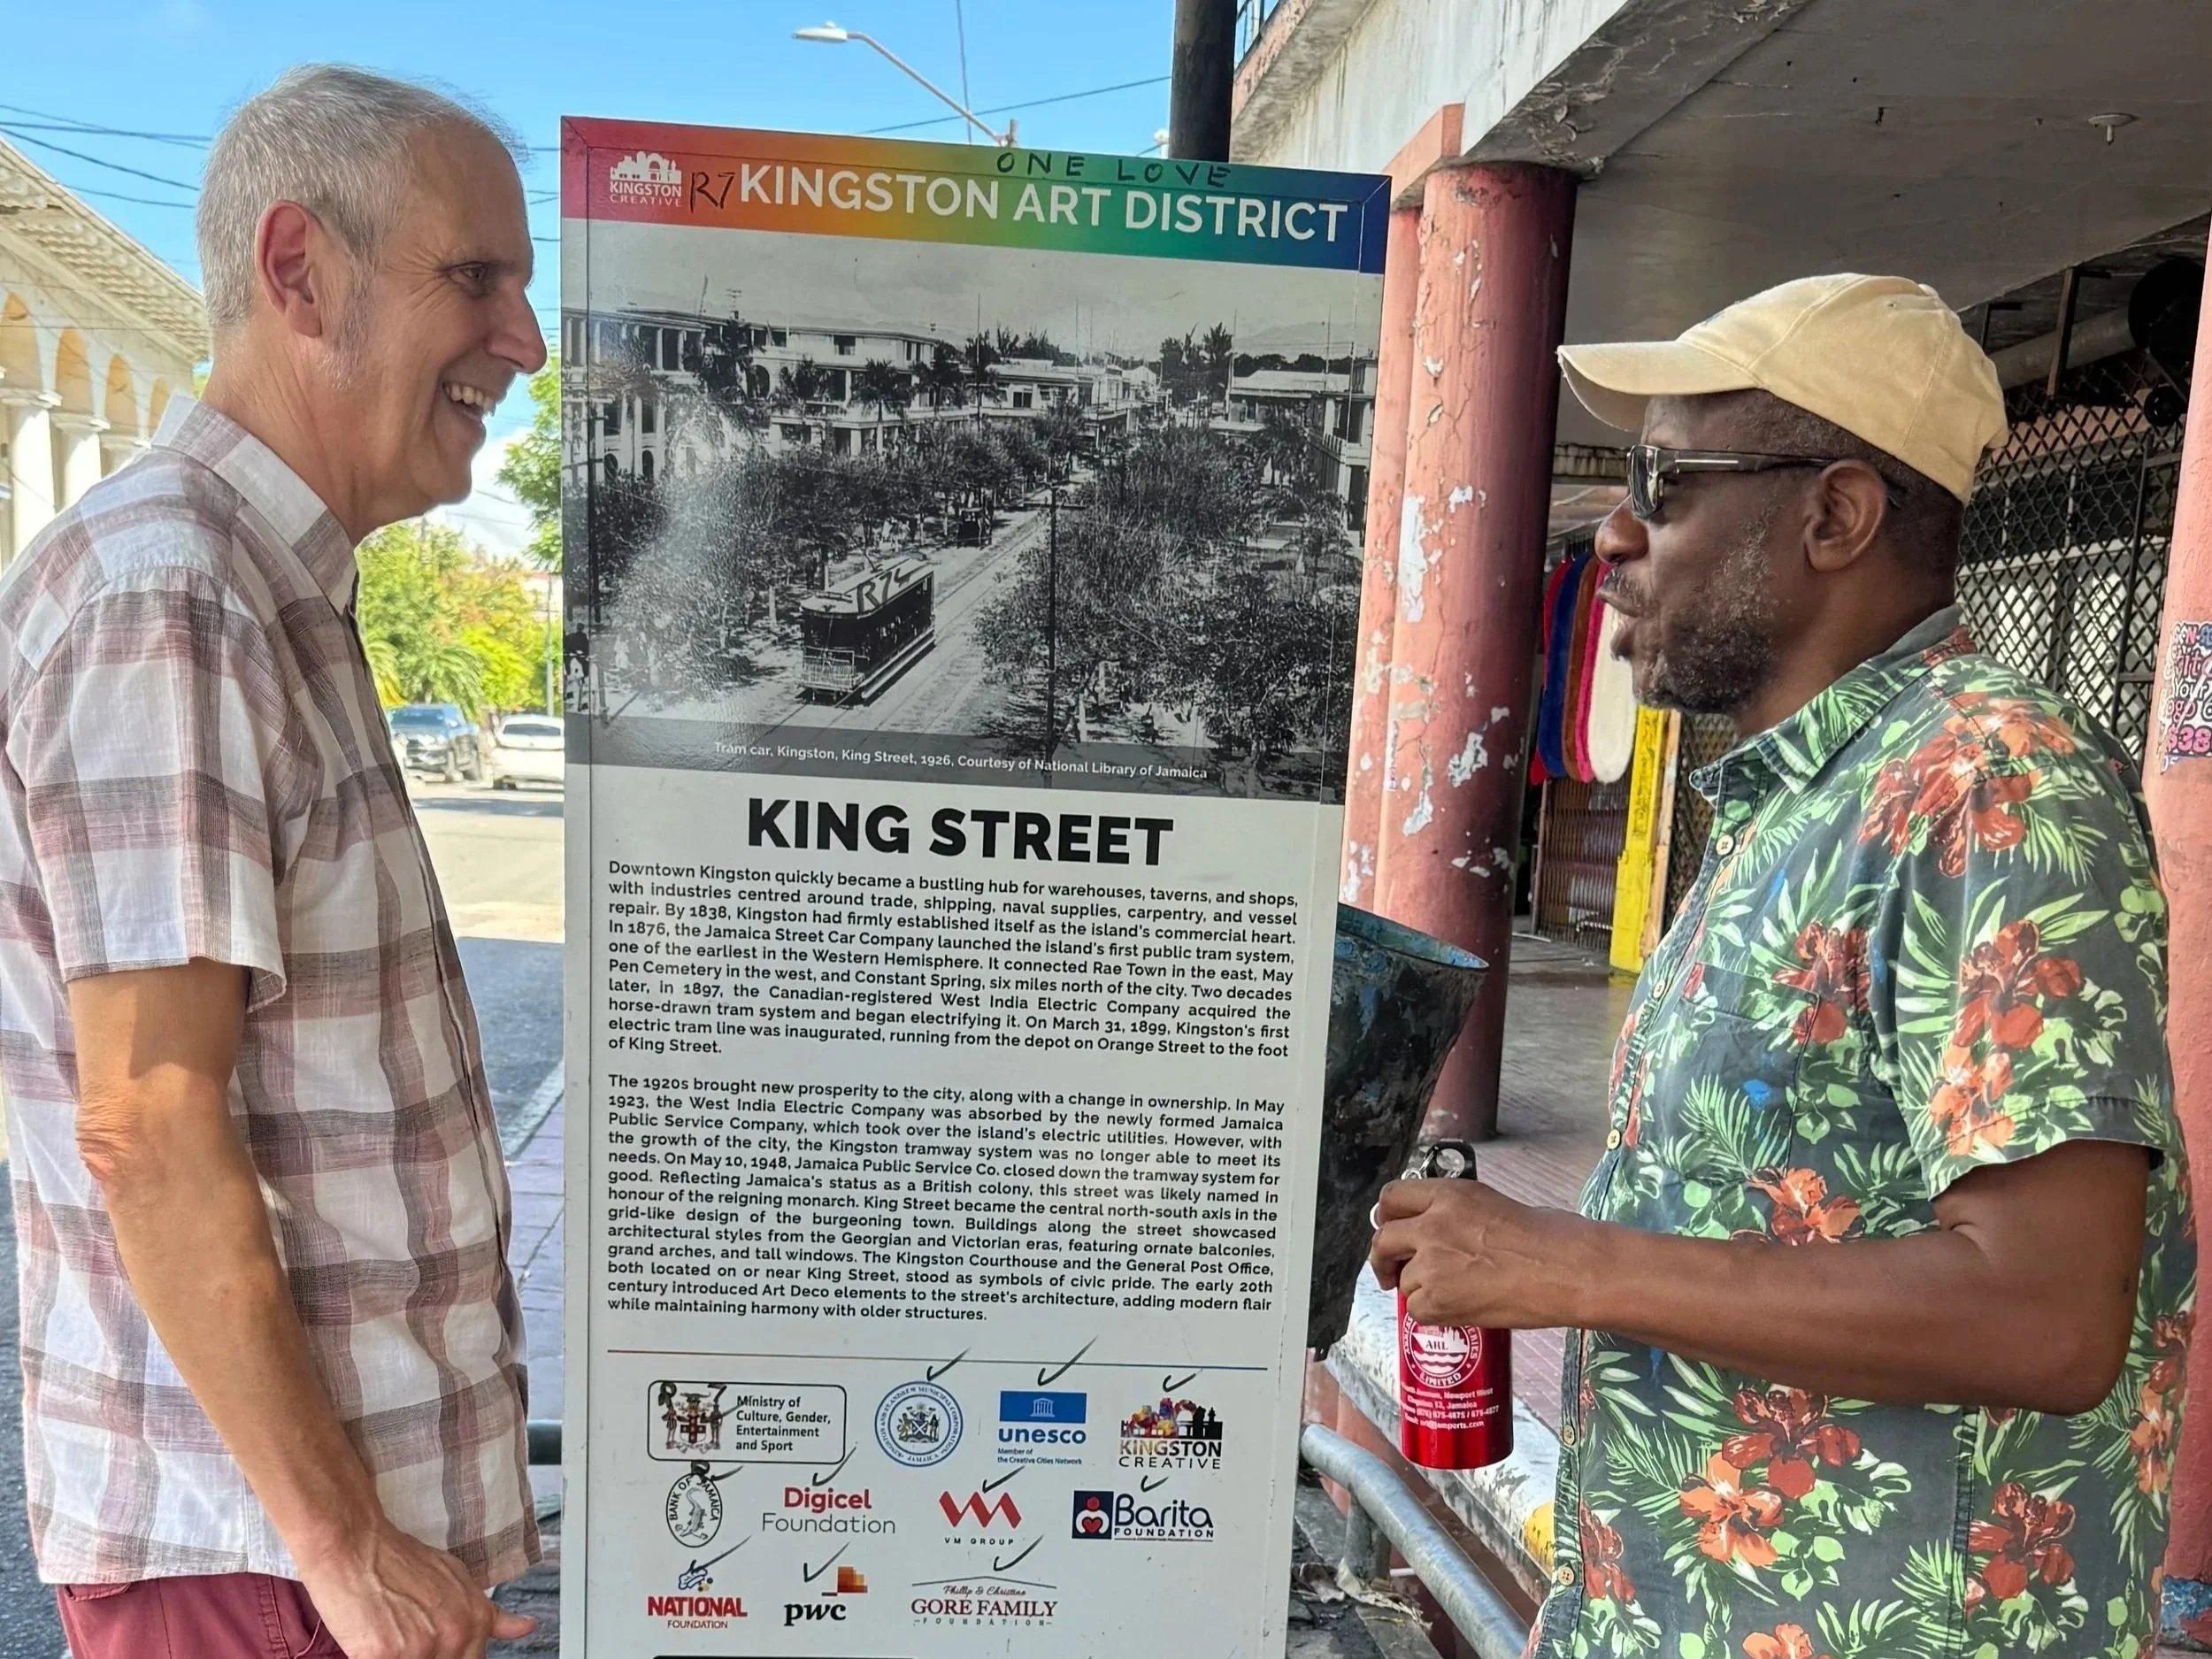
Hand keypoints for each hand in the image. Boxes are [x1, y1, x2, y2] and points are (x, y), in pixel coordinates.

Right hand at [295, 1520, 534, 1658]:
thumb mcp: (457, 1578)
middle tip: (408, 1634)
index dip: (448, 1656)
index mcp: (476, 1620)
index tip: (433, 1647)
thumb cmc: (399, 1561)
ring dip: (401, 1655)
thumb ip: (491, 1613)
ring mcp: (420, 1648)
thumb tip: (526, 1628)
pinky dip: (375, 1657)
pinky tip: (372, 1643)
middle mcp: (455, 1635)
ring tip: (391, 1634)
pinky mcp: (384, 1655)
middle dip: (424, 1655)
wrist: (355, 1547)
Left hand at [1369, 1177, 1593, 1329]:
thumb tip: (1434, 1232)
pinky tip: (1461, 1308)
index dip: (1387, 1218)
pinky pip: (1417, 1310)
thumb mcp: (1490, 1204)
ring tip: (1457, 1293)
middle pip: (1383, 1239)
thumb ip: (1453, 1214)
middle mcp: (1432, 1224)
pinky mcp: (1437, 1298)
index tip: (1389, 1229)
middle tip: (1392, 1272)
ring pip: (1404, 1280)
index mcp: (1448, 1195)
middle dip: (1384, 1258)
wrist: (1565, 1270)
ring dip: (1420, 1289)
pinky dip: (1433, 1314)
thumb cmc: (1546, 1239)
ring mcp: (1431, 1262)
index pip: (1392, 1198)